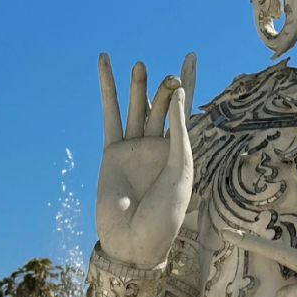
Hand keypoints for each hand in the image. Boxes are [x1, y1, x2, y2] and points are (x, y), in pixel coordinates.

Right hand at [96, 53, 195, 267]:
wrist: (134, 241)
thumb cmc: (165, 214)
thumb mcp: (181, 171)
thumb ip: (178, 133)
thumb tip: (177, 95)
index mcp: (180, 152)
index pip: (186, 109)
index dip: (189, 83)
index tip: (191, 55)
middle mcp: (158, 146)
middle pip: (163, 107)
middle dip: (166, 91)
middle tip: (167, 76)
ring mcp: (135, 147)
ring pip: (138, 108)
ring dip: (140, 87)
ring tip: (141, 65)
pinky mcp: (113, 151)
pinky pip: (111, 115)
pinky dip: (108, 90)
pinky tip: (105, 67)